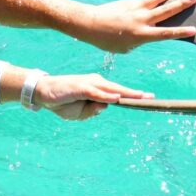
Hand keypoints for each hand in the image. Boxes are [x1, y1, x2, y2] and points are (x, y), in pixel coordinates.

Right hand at [34, 74, 152, 120]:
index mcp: (99, 88)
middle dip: (134, 94)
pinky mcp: (80, 87)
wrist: (44, 92)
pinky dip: (105, 96)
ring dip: (125, 93)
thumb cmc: (64, 101)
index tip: (148, 98)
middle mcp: (96, 83)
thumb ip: (93, 110)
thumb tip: (105, 106)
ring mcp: (89, 84)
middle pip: (119, 89)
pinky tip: (115, 98)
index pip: (119, 92)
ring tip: (139, 97)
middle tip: (151, 97)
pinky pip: (95, 92)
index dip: (133, 95)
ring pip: (110, 89)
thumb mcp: (80, 112)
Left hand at [77, 0, 195, 53]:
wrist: (91, 24)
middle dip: (181, 4)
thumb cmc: (107, 41)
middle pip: (166, 11)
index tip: (193, 29)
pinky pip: (147, 0)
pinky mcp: (131, 3)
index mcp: (141, 35)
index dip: (180, 31)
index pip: (166, 34)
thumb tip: (148, 31)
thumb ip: (140, 40)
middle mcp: (142, 20)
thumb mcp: (127, 47)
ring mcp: (137, 9)